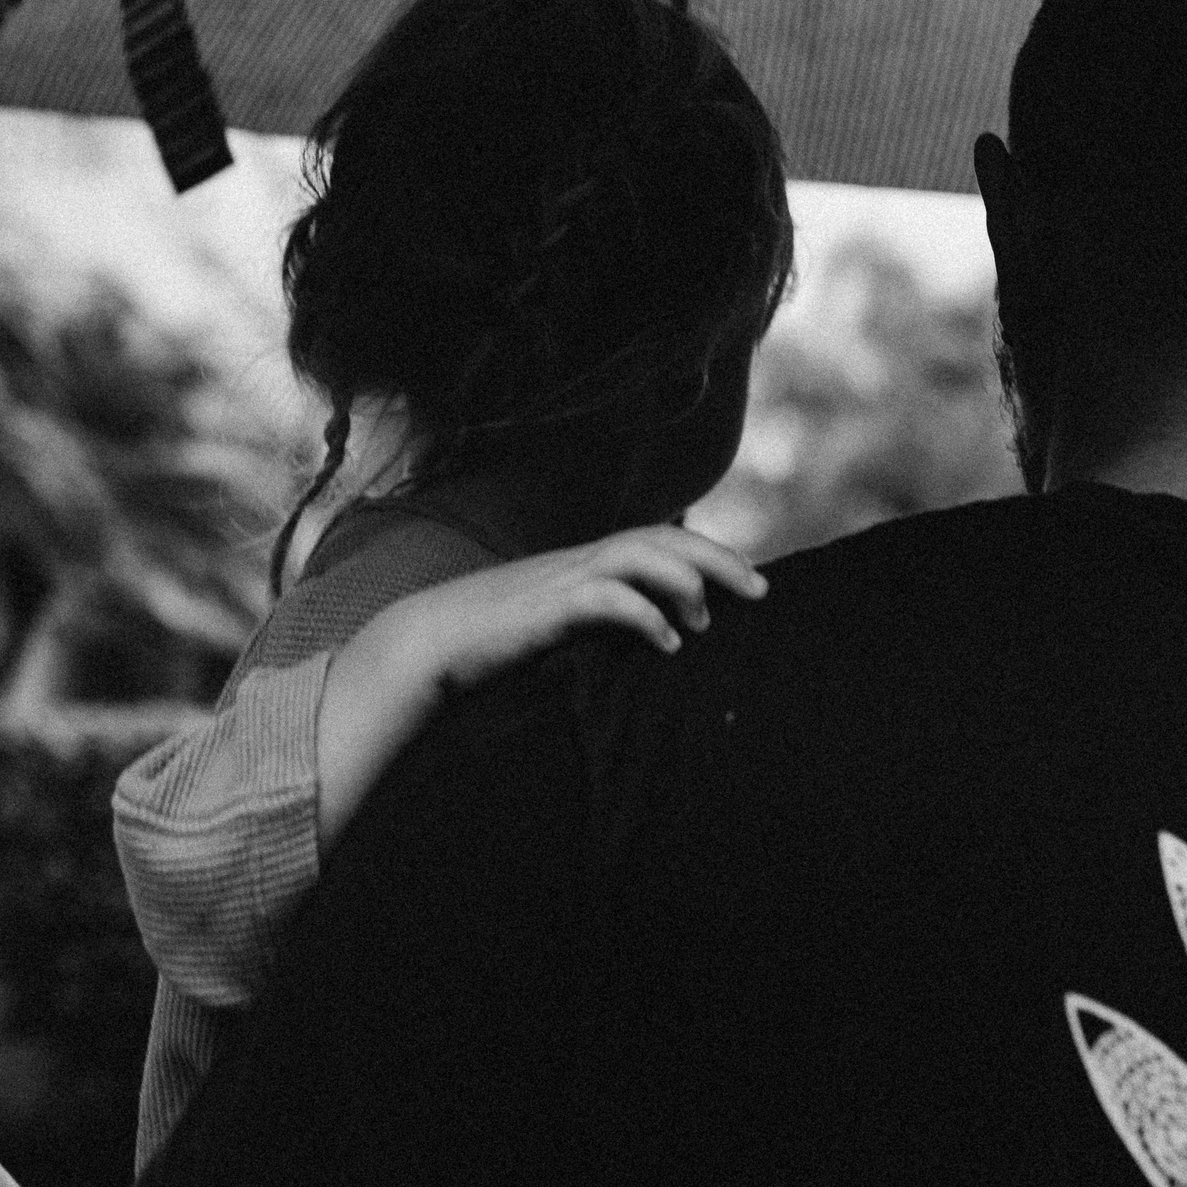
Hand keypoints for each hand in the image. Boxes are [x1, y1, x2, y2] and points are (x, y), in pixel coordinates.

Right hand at [314, 527, 764, 853]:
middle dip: (718, 560)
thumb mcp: (555, 636)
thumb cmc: (487, 648)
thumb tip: (641, 647)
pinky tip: (667, 644)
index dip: (704, 554)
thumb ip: (595, 632)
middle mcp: (576, 562)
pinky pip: (606, 599)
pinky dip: (644, 615)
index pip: (656, 541)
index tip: (744, 582)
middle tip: (762, 590)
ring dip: (686, 581)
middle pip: (660, 538)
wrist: (425, 646)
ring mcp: (560, 580)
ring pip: (638, 554)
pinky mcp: (545, 608)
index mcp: (581, 566)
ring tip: (713, 618)